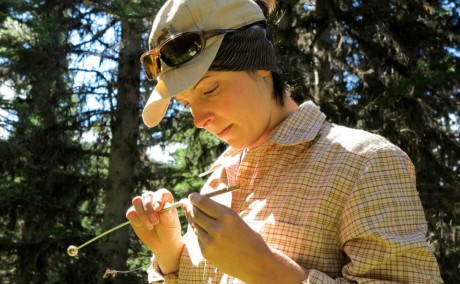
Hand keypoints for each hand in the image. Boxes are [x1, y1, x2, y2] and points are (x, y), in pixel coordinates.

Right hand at [126, 188, 182, 273]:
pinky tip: (142, 225)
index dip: (158, 199)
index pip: (161, 193)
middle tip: (155, 222)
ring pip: (137, 201)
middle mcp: (153, 199)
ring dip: (143, 214)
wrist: (162, 242)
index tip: (158, 208)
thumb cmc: (169, 229)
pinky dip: (136, 219)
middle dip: (149, 209)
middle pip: (147, 196)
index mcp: (165, 199)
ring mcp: (142, 206)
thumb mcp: (171, 223)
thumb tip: (165, 206)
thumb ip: (168, 214)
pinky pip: (131, 212)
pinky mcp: (134, 214)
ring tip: (151, 226)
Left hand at [180, 193, 308, 282]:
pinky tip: (198, 227)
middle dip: (189, 207)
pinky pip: (198, 238)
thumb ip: (219, 213)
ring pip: (194, 226)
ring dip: (191, 218)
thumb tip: (199, 203)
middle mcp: (217, 228)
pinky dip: (197, 231)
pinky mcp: (207, 253)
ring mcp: (210, 242)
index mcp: (228, 216)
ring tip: (189, 212)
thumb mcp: (236, 220)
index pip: (203, 203)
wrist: (256, 264)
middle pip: (196, 213)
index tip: (191, 196)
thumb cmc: (250, 239)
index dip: (194, 198)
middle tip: (186, 203)